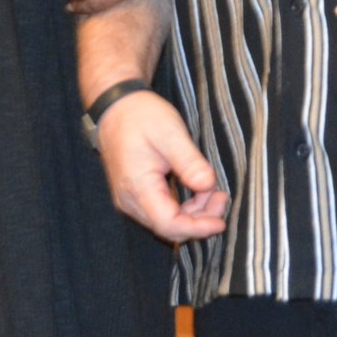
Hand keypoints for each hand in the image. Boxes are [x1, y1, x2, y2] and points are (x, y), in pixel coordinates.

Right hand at [94, 90, 228, 243]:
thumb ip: (189, 162)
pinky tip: (198, 192)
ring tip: (212, 191)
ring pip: (167, 222)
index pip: (168, 224)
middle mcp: (130, 201)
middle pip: (169, 228)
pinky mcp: (135, 196)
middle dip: (200, 220)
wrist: (115, 109)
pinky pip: (162, 212)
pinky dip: (184, 208)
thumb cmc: (139, 117)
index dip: (197, 228)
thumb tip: (208, 185)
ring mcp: (131, 200)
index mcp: (137, 187)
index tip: (220, 221)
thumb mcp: (170, 133)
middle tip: (221, 197)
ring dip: (194, 214)